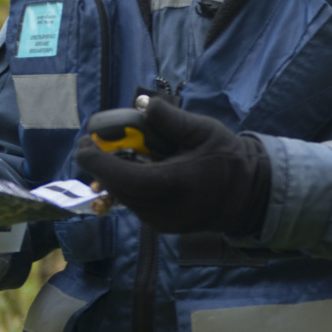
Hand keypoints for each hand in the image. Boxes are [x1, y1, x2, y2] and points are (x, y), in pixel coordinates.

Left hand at [73, 97, 272, 236]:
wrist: (247, 196)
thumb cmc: (227, 158)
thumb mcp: (205, 131)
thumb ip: (172, 119)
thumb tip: (144, 104)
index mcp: (179, 183)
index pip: (129, 179)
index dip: (100, 164)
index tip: (84, 146)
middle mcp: (167, 208)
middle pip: (120, 189)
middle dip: (100, 167)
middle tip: (88, 146)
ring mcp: (163, 222)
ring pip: (124, 199)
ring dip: (112, 177)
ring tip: (111, 155)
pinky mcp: (161, 226)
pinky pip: (134, 205)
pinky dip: (126, 187)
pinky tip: (132, 170)